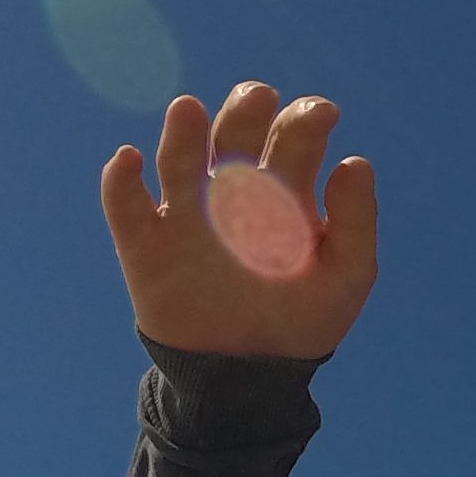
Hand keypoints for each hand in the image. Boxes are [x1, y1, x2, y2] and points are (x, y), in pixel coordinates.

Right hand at [101, 83, 378, 360]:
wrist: (248, 378)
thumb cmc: (301, 321)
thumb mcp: (345, 277)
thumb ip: (355, 223)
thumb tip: (355, 162)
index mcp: (284, 193)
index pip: (291, 138)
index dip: (304, 119)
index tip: (321, 114)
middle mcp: (233, 193)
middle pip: (234, 134)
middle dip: (245, 111)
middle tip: (259, 98)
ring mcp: (187, 216)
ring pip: (178, 159)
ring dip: (181, 133)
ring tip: (189, 112)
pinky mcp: (145, 246)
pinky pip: (124, 206)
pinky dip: (120, 181)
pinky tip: (129, 160)